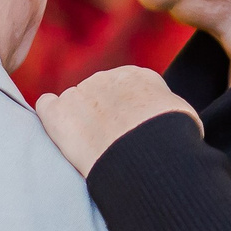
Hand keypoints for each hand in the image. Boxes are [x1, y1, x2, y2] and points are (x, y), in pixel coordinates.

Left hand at [34, 67, 199, 175]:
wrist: (149, 153)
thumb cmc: (173, 140)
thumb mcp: (184, 116)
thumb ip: (168, 110)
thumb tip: (173, 118)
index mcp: (137, 77)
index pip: (124, 90)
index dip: (126, 114)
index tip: (129, 134)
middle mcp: (105, 78)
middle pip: (97, 95)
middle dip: (100, 117)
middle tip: (110, 146)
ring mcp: (79, 93)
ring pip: (73, 104)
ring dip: (78, 122)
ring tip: (89, 150)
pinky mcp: (57, 113)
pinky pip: (46, 107)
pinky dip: (50, 118)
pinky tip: (60, 135)